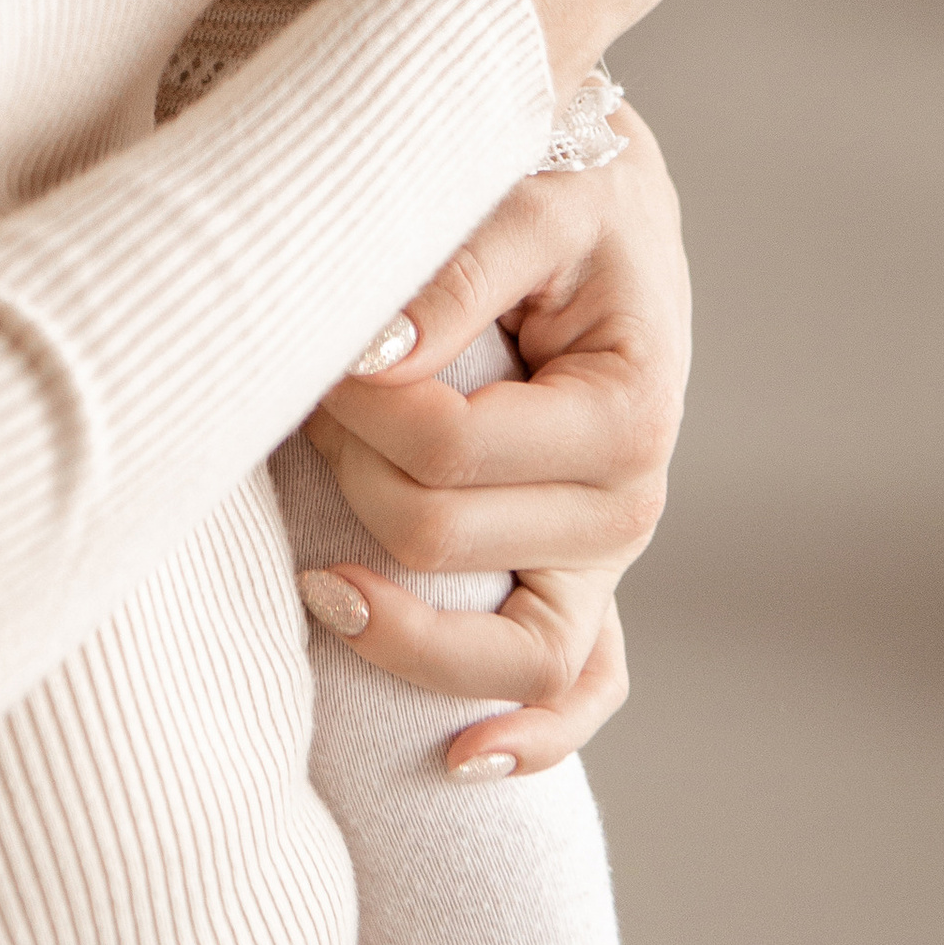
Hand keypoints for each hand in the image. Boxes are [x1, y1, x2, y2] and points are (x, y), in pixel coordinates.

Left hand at [297, 107, 690, 773]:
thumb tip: (371, 357)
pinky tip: (454, 757)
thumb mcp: (528, 197)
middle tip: (309, 395)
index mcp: (630, 407)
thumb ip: (455, 273)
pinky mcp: (585, 584)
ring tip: (313, 578)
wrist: (602, 201)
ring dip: (402, 628)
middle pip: (449, 541)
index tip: (314, 345)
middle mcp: (633, 500)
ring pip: (518, 658)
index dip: (357, 404)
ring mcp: (608, 558)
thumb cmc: (562, 187)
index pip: (451, 446)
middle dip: (350, 469)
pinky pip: (580, 691)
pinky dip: (528, 737)